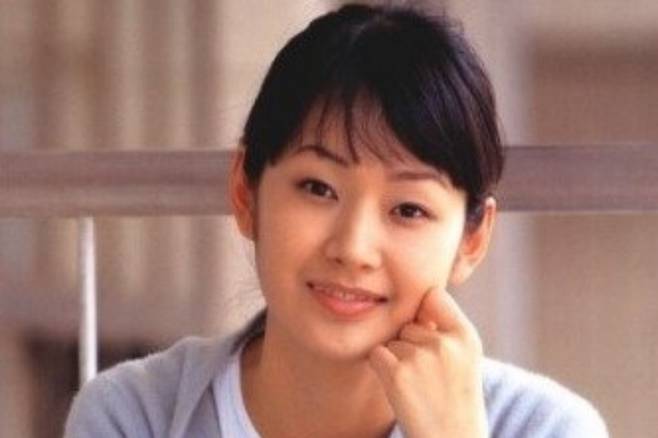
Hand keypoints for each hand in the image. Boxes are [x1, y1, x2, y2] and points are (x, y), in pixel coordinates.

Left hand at [368, 287, 487, 437]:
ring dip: (396, 359)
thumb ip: (444, 328)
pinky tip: (399, 387)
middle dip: (409, 343)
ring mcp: (421, 357)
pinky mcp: (398, 374)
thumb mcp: (465, 358)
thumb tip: (414, 300)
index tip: (426, 327)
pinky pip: (376, 353)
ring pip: (391, 340)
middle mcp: (445, 343)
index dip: (423, 309)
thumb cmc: (455, 399)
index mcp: (466, 336)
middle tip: (426, 375)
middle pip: (408, 323)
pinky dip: (381, 368)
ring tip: (417, 385)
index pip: (433, 295)